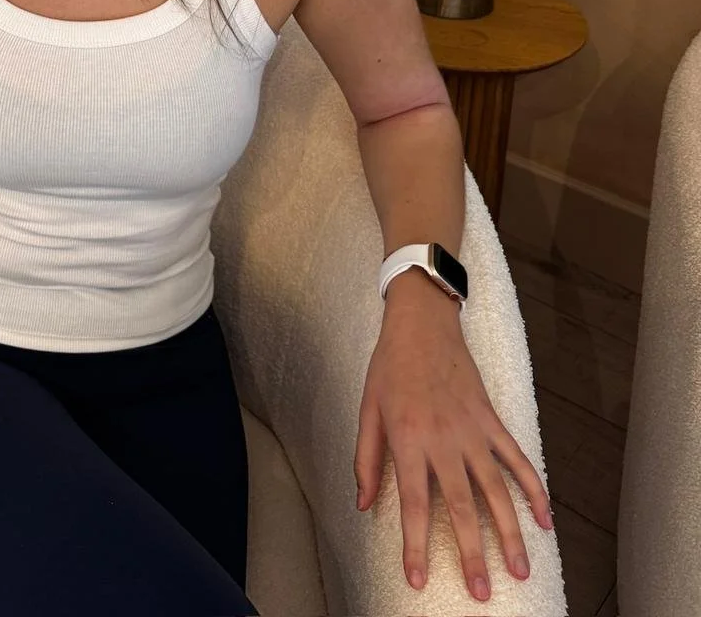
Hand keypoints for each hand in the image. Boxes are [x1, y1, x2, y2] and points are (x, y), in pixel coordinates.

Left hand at [354, 271, 553, 601]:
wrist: (422, 321)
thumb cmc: (389, 365)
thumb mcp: (367, 409)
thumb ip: (367, 460)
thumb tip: (364, 505)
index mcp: (409, 439)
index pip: (415, 505)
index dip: (416, 546)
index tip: (418, 579)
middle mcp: (444, 439)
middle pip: (463, 507)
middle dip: (473, 554)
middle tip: (482, 592)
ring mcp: (473, 430)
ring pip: (497, 491)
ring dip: (511, 533)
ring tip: (520, 570)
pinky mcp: (491, 419)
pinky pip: (517, 459)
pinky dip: (533, 489)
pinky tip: (545, 520)